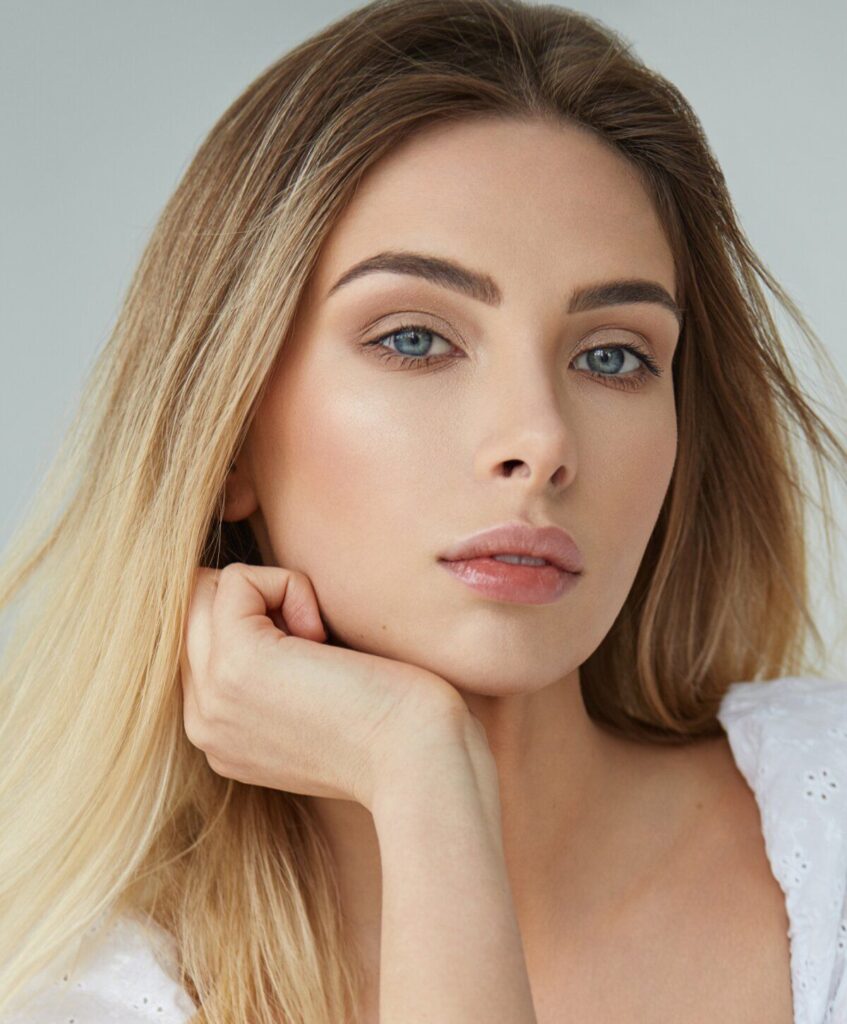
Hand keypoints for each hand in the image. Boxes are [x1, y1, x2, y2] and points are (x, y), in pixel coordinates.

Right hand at [179, 562, 467, 811]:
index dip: (254, 621)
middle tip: (313, 640)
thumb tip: (264, 610)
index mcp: (216, 734)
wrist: (417, 761)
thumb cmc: (390, 725)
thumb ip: (271, 676)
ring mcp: (212, 695)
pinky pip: (236, 580)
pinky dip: (288, 583)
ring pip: (205, 591)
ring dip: (267, 592)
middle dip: (252, 601)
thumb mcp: (312, 706)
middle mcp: (202, 721)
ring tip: (315, 636)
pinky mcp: (236, 661)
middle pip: (192, 612)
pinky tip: (322, 634)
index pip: (198, 642)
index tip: (311, 654)